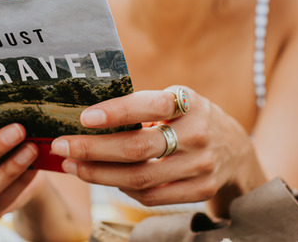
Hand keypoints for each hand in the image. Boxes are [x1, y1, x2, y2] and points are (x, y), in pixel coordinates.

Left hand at [49, 87, 264, 207]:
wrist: (235, 149)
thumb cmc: (190, 118)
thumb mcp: (176, 100)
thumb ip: (143, 106)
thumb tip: (88, 117)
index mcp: (189, 103)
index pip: (151, 106)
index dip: (117, 112)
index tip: (84, 117)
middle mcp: (198, 134)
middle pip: (138, 149)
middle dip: (93, 149)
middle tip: (62, 146)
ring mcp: (200, 166)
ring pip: (140, 178)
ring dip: (99, 174)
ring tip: (72, 166)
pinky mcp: (200, 190)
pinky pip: (151, 196)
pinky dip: (122, 188)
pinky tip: (103, 179)